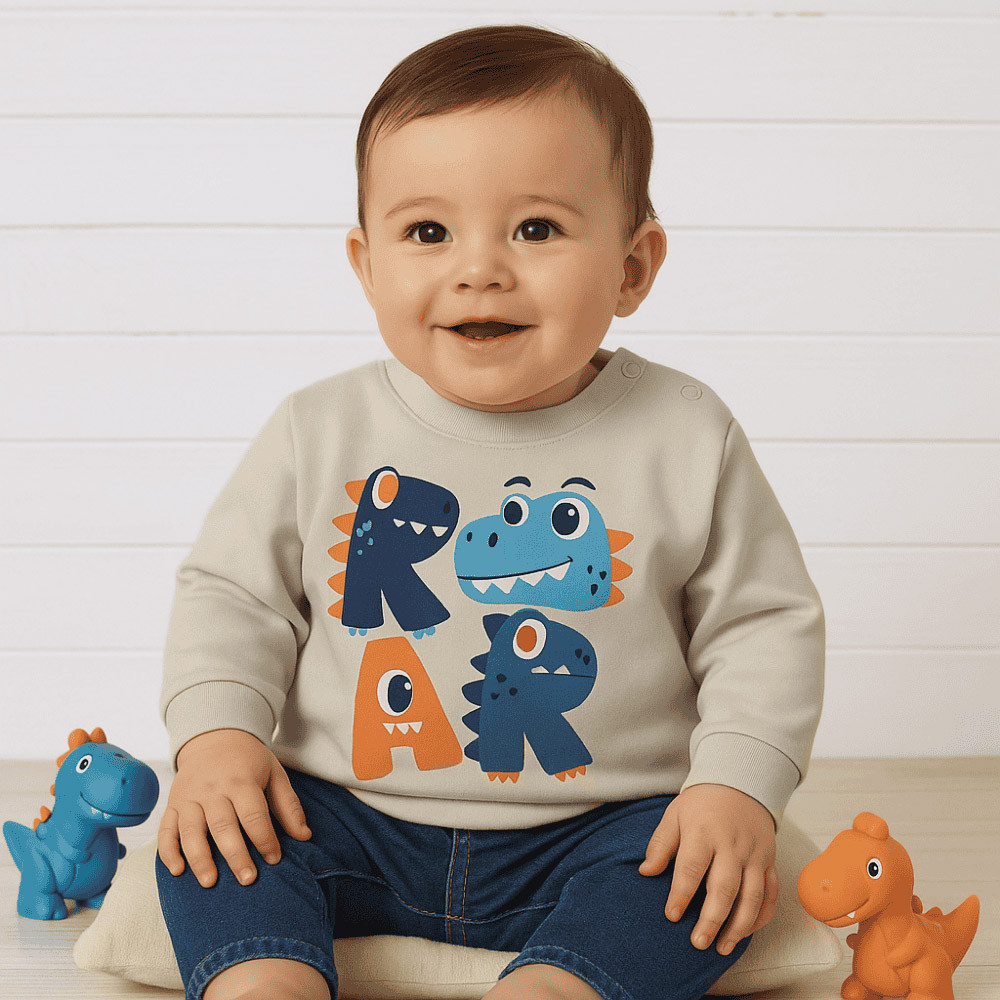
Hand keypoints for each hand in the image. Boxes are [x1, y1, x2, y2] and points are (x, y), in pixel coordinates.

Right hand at [157, 728, 311, 887]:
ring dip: (199, 858)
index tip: (274, 859)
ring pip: (191, 831)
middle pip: (223, 826)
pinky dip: (168, 852)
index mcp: (240, 780)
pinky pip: (166, 830)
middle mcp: (212, 789)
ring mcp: (189, 796)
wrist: (214, 737)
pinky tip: (178, 871)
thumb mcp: (274, 773)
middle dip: (235, 855)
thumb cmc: (249, 760)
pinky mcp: (173, 804)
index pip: (254, 814)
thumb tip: (304, 836)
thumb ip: (288, 805)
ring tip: (210, 882)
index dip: (265, 839)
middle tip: (247, 879)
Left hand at [638, 783, 778, 954]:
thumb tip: (646, 872)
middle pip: (725, 887)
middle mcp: (732, 845)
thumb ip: (661, 844)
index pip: (692, 867)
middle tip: (698, 943)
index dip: (681, 894)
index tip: (671, 915)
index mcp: (704, 832)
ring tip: (722, 947)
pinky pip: (771, 893)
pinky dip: (761, 916)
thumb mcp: (675, 815)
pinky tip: (747, 932)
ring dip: (739, 926)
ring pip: (752, 896)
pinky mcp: (770, 860)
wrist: (740, 783)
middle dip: (712, 919)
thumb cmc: (701, 804)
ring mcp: (755, 854)